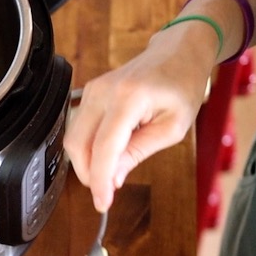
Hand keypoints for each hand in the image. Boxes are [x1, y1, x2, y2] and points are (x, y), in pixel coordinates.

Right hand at [63, 25, 215, 210]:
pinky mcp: (89, 93)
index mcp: (129, 97)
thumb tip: (114, 179)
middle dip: (89, 174)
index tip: (102, 203)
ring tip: (113, 170)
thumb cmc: (181, 84)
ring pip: (74, 138)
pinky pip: (79, 127)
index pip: (104, 147)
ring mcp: (92, 90)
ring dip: (88, 162)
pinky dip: (89, 148)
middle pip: (78, 144)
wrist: (177, 52)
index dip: (100, 180)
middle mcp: (104, 91)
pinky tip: (109, 153)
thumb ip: (139, 152)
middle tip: (108, 190)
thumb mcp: (173, 127)